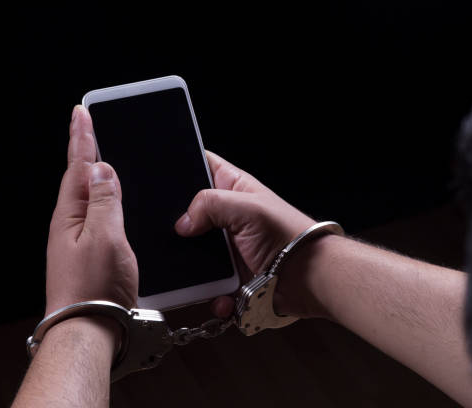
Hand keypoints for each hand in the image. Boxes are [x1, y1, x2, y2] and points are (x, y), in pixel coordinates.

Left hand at [45, 105, 137, 316]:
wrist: (89, 332)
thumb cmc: (95, 290)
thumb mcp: (104, 236)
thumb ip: (105, 200)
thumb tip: (102, 169)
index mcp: (70, 215)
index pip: (77, 166)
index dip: (82, 138)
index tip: (81, 113)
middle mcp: (70, 226)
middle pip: (79, 180)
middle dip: (84, 151)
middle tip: (86, 127)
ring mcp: (78, 243)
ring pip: (89, 200)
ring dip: (95, 177)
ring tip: (100, 158)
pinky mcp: (91, 258)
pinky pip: (98, 219)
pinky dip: (105, 204)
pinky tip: (113, 205)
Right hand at [174, 151, 317, 317]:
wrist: (309, 279)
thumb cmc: (289, 236)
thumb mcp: (247, 208)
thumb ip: (209, 203)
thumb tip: (182, 222)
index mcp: (232, 188)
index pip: (201, 166)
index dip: (183, 166)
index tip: (161, 175)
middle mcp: (226, 216)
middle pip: (188, 212)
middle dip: (178, 223)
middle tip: (174, 229)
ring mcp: (225, 246)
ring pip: (191, 251)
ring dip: (190, 263)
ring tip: (197, 269)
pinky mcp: (227, 274)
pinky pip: (205, 283)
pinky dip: (209, 291)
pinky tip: (220, 293)